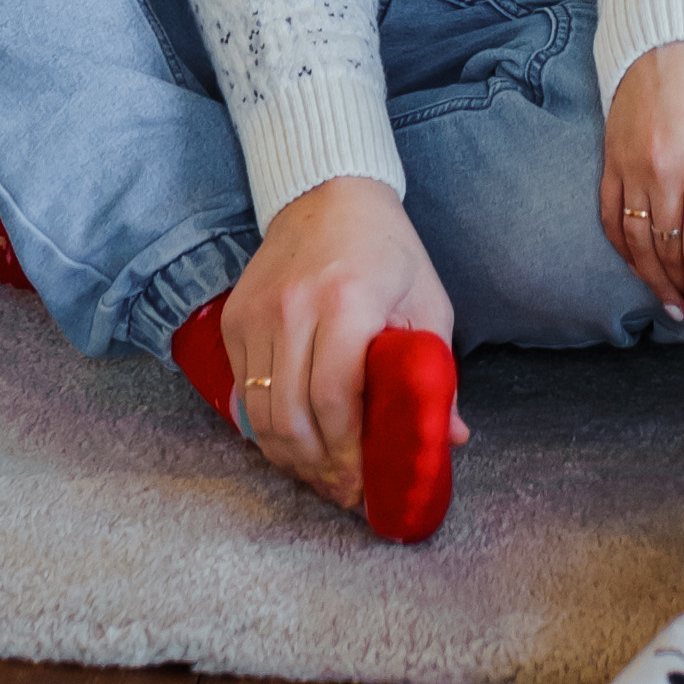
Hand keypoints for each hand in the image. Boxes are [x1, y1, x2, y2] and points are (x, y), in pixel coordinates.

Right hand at [222, 178, 465, 510]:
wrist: (328, 192)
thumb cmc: (387, 250)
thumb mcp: (428, 300)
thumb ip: (436, 373)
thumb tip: (449, 438)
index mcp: (348, 301)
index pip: (336, 399)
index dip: (348, 452)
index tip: (365, 481)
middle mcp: (294, 308)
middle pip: (291, 417)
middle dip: (317, 468)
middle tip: (343, 491)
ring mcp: (256, 313)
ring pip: (258, 414)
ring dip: (288, 457)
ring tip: (319, 474)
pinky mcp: (233, 319)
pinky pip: (242, 392)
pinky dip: (265, 427)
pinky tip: (294, 440)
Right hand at [598, 42, 683, 336]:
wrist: (668, 33)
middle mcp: (665, 172)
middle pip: (668, 253)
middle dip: (681, 293)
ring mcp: (632, 167)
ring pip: (637, 242)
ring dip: (652, 279)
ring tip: (668, 302)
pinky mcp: (611, 159)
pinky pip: (611, 217)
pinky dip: (623, 248)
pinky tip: (638, 264)